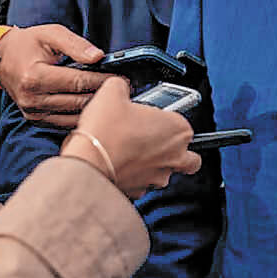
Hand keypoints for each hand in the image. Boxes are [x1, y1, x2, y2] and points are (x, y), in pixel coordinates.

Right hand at [0, 24, 111, 127]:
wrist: (1, 58)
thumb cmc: (27, 43)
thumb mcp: (50, 33)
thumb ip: (75, 44)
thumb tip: (98, 56)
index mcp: (35, 76)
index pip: (77, 82)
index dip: (101, 80)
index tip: (121, 78)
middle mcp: (32, 98)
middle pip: (78, 101)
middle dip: (102, 95)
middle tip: (124, 89)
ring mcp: (33, 112)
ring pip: (74, 115)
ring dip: (95, 108)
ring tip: (112, 99)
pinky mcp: (35, 119)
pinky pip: (64, 122)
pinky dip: (81, 115)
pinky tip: (95, 108)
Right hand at [62, 78, 201, 198]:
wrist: (88, 162)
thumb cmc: (107, 131)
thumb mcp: (112, 92)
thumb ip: (122, 85)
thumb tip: (119, 86)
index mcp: (178, 129)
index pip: (181, 121)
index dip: (163, 118)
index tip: (148, 115)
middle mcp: (175, 156)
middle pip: (188, 155)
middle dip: (174, 147)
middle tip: (151, 137)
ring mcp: (158, 176)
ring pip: (165, 171)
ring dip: (152, 162)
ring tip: (129, 150)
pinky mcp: (140, 191)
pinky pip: (143, 183)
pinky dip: (134, 175)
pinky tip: (118, 163)